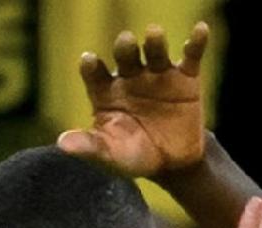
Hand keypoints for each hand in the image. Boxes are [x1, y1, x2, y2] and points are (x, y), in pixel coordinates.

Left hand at [57, 22, 208, 178]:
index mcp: (105, 91)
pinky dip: (197, 42)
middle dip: (125, 48)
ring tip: (154, 34)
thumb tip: (61, 143)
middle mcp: (129, 77)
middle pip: (125, 55)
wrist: (172, 163)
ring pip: (155, 51)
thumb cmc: (133, 156)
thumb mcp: (111, 155)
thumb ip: (89, 147)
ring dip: (155, 41)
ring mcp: (157, 74)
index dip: (91, 66)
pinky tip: (200, 30)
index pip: (94, 73)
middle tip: (126, 43)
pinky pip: (191, 56)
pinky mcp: (185, 78)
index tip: (88, 61)